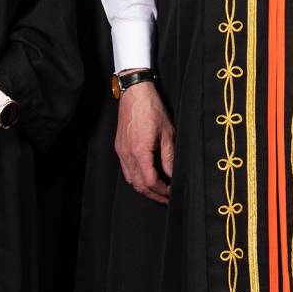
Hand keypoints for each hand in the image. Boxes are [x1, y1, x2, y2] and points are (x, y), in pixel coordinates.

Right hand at [114, 80, 173, 203]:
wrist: (135, 93)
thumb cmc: (152, 109)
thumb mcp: (167, 133)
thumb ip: (169, 157)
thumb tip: (173, 175)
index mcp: (140, 151)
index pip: (150, 181)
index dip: (162, 190)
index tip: (172, 192)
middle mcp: (127, 154)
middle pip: (139, 184)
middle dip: (153, 194)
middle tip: (166, 198)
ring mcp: (121, 151)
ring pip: (130, 179)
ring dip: (144, 187)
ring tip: (157, 190)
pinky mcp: (119, 147)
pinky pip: (126, 169)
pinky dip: (136, 177)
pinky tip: (146, 176)